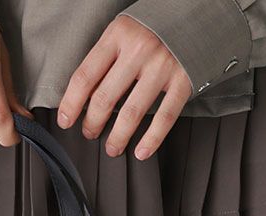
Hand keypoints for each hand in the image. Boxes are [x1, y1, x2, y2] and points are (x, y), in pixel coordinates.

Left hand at [58, 15, 191, 159]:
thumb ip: (106, 58)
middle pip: (105, 98)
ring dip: (118, 137)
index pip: (85, 76)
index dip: (71, 104)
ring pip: (132, 112)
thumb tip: (83, 97)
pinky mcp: (184, 79)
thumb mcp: (124, 31)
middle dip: (92, 123)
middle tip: (90, 133)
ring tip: (112, 148)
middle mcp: (139, 50)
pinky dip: (152, 139)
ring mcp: (163, 65)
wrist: (199, 10)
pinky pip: (165, 116)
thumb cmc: (154, 26)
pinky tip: (141, 152)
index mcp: (118, 35)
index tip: (65, 121)